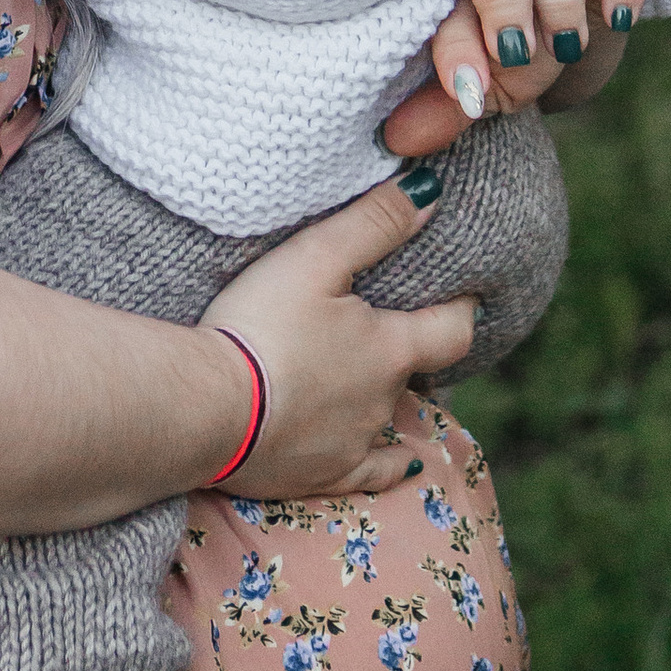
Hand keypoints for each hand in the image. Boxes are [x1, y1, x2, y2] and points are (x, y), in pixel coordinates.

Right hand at [200, 174, 474, 498]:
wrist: (205, 409)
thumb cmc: (261, 325)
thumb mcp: (315, 258)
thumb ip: (374, 223)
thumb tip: (430, 195)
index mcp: (390, 349)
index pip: (452, 330)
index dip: (462, 308)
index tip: (466, 293)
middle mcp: (383, 401)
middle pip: (416, 372)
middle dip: (412, 349)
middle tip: (397, 325)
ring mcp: (354, 444)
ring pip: (388, 415)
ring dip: (385, 394)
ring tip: (370, 374)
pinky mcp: (322, 476)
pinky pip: (371, 473)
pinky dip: (388, 464)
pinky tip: (400, 463)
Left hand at [379, 0, 652, 159]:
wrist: (572, 37)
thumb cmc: (514, 54)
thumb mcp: (484, 85)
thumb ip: (447, 107)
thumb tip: (398, 141)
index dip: (456, 42)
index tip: (468, 89)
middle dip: (504, 4)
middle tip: (515, 54)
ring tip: (566, 47)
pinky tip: (618, 18)